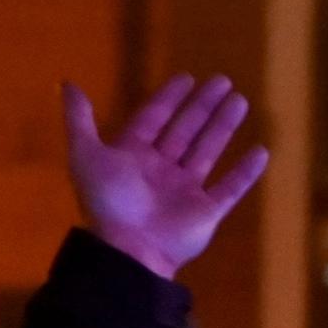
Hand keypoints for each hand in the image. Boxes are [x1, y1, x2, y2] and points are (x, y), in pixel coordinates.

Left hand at [64, 75, 268, 280]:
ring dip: (224, 127)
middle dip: (202, 107)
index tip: (187, 78)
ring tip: (240, 100)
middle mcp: (159, 171)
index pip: (153, 119)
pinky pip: (230, 188)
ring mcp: (184, 192)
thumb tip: (66, 83)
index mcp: (131, 157)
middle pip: (184, 130)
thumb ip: (79, 120)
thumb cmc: (107, 202)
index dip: (169, 98)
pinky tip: (261, 151)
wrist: (128, 250)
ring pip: (208, 151)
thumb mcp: (85, 155)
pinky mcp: (206, 212)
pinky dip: (246, 172)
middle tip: (222, 80)